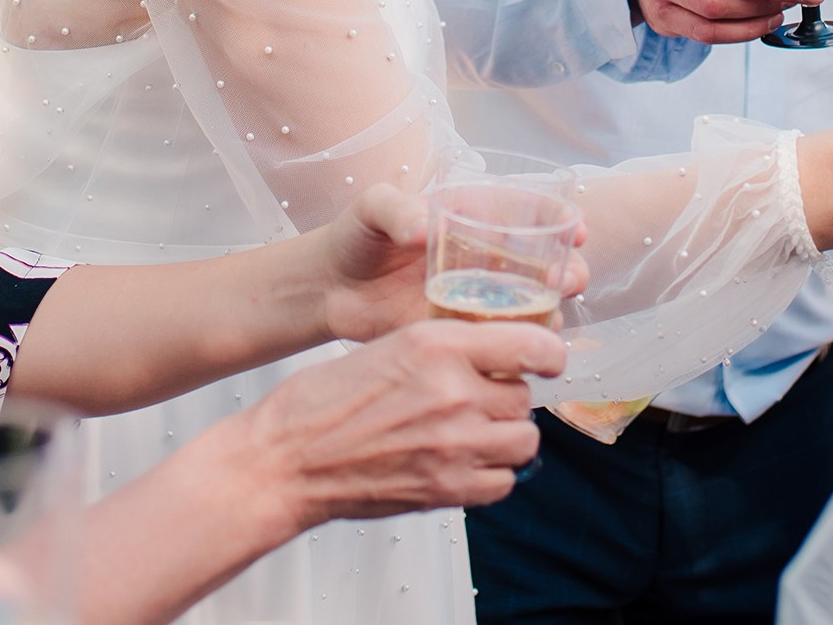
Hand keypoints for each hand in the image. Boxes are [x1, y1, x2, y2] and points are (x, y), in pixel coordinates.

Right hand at [242, 320, 563, 528]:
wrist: (284, 461)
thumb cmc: (319, 404)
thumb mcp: (385, 346)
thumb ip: (443, 349)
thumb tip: (490, 355)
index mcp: (435, 345)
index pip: (529, 343)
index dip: (548, 353)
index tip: (548, 358)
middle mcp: (453, 391)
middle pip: (524, 395)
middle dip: (509, 397)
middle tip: (482, 399)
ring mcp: (454, 444)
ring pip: (523, 440)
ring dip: (506, 436)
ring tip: (476, 432)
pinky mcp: (447, 489)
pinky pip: (504, 482)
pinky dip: (492, 474)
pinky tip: (465, 463)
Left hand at [316, 185, 591, 343]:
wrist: (328, 288)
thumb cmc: (354, 237)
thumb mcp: (372, 211)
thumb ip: (396, 211)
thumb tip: (422, 228)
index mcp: (474, 221)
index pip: (532, 214)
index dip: (563, 220)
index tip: (577, 230)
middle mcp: (486, 262)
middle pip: (544, 267)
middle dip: (568, 274)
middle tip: (567, 283)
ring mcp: (477, 301)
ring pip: (531, 310)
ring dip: (549, 316)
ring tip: (548, 323)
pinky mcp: (462, 335)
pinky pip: (501, 345)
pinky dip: (518, 351)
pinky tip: (521, 358)